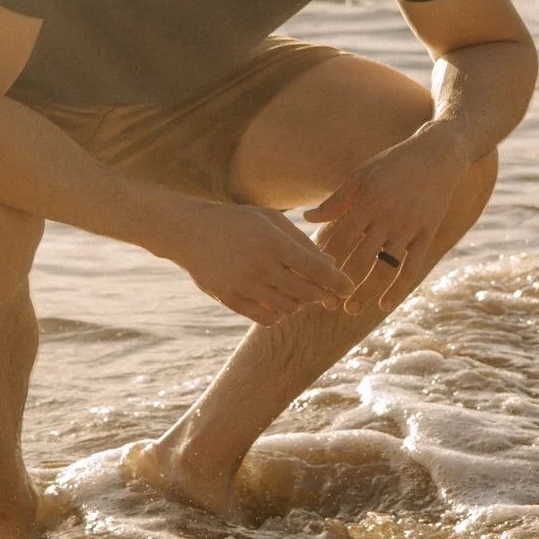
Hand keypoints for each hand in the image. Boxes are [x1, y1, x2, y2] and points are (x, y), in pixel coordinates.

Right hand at [164, 201, 354, 326]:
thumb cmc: (237, 221)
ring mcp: (243, 285)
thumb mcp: (271, 220)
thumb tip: (333, 266)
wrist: (189, 231)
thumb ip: (302, 243)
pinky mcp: (230, 299)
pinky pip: (266, 318)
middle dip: (322, 295)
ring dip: (299, 303)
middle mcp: (259, 266)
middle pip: (306, 293)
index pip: (317, 270)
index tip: (349, 288)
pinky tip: (279, 301)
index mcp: (273, 243)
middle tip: (328, 293)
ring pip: (288, 308)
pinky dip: (279, 313)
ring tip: (299, 292)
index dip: (338, 282)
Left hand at [303, 131, 468, 313]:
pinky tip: (384, 305)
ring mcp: (409, 227)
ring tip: (352, 310)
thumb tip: (307, 219)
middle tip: (326, 304)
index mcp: (366, 202)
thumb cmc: (392, 164)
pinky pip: (412, 267)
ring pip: (385, 268)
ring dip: (366, 292)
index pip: (339, 240)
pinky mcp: (427, 234)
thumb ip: (335, 201)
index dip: (325, 262)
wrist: (437, 155)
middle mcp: (387, 217)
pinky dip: (399, 289)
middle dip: (342, 283)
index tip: (312, 278)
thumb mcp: (360, 176)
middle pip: (359, 259)